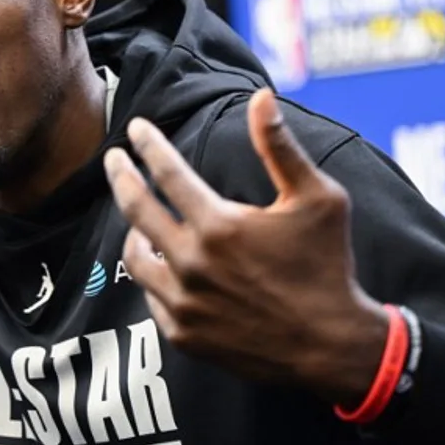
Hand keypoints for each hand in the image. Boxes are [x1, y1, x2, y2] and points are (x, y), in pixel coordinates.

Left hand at [102, 88, 388, 405]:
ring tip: (140, 219)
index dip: (148, 145)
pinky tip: (164, 265)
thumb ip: (280, 147)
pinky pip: (152, 297)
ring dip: (134, 230)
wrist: (331, 346)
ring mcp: (183, 302)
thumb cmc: (328, 266)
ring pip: (135, 257)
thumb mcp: (317, 199)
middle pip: (136, 209)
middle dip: (120, 176)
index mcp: (219, 225)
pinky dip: (155, 276)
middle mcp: (192, 263)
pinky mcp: (183, 334)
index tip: (136, 128)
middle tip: (113, 159)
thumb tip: (261, 97)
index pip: (167, 172)